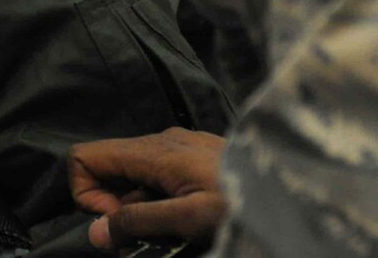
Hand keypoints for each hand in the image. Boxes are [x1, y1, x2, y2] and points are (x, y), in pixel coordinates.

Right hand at [69, 127, 227, 249]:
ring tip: (175, 232)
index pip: (85, 156)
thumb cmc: (242, 200)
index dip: (88, 193)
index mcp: (153, 150)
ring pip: (134, 176)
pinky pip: (157, 176)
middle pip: (109, 169)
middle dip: (115, 207)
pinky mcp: (193, 156)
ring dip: (140, 208)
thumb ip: (139, 222)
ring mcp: (178, 146)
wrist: (293, 185)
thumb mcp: (188, 219)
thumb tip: (93, 232)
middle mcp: (160, 141)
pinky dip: (159, 201)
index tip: (117, 223)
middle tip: (148, 237)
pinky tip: (188, 219)